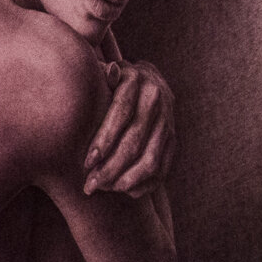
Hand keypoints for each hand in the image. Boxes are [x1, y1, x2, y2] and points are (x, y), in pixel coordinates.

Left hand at [83, 60, 174, 196]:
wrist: (145, 78)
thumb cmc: (108, 78)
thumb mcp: (102, 69)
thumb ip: (101, 73)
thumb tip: (109, 70)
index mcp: (137, 80)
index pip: (121, 114)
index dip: (104, 140)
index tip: (87, 162)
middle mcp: (157, 100)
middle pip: (135, 141)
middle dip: (110, 168)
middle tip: (90, 185)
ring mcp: (169, 120)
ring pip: (152, 159)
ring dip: (127, 180)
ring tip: (105, 189)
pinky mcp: (174, 138)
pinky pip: (164, 166)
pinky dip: (147, 183)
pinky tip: (127, 192)